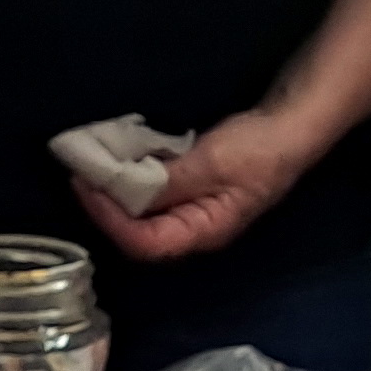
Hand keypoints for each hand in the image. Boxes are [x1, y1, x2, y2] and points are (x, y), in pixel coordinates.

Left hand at [78, 109, 327, 262]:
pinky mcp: (189, 188)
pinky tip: (118, 159)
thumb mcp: (212, 163)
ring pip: (142, 214)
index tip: (85, 185)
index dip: (110, 220)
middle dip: (107, 207)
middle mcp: (192, 229)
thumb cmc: (258, 150)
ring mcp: (190, 209)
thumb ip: (170, 181)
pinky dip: (131, 178)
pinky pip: (152, 192)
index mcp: (201, 232)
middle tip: (81, 173)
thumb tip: (124, 192)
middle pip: (139, 233)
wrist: (289, 127)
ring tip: (92, 165)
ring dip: (116, 193)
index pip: (145, 244)